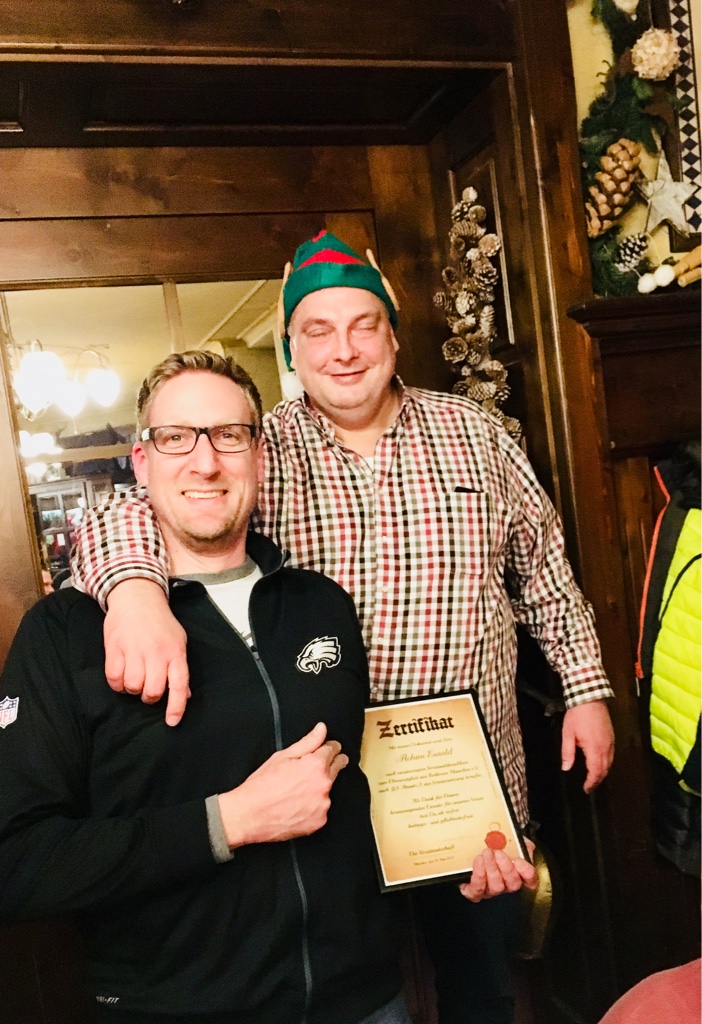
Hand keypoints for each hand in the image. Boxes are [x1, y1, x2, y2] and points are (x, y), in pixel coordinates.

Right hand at [104, 579, 189, 726]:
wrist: (137, 597)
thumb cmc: (160, 622)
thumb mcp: (178, 641)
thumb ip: (180, 668)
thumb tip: (185, 694)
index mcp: (175, 652)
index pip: (179, 685)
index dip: (176, 707)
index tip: (171, 722)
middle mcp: (156, 653)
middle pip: (153, 690)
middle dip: (150, 697)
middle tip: (148, 689)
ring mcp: (134, 650)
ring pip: (133, 686)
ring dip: (132, 689)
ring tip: (134, 679)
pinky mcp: (115, 648)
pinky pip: (114, 678)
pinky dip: (117, 683)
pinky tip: (121, 675)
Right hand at [218, 723, 348, 847]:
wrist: (250, 815)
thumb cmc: (262, 785)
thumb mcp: (283, 756)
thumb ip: (307, 742)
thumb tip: (321, 729)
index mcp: (316, 765)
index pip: (334, 749)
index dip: (329, 746)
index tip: (328, 748)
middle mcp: (324, 785)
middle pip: (337, 767)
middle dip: (330, 763)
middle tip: (314, 767)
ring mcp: (323, 805)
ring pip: (329, 789)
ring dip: (320, 787)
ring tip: (298, 790)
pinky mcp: (320, 821)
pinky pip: (322, 808)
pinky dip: (314, 805)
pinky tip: (298, 804)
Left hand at [459, 839, 537, 902]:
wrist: (470, 847)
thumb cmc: (492, 844)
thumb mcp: (508, 838)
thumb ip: (518, 841)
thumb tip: (525, 845)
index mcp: (518, 872)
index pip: (531, 880)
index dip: (527, 873)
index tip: (520, 861)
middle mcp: (506, 884)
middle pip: (513, 883)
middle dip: (506, 867)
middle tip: (498, 852)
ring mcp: (490, 890)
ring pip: (496, 887)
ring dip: (492, 868)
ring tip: (486, 853)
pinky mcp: (474, 891)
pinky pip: (478, 890)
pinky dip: (479, 876)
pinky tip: (478, 861)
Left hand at [561, 700, 613, 792]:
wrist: (590, 698)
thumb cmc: (578, 714)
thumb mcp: (567, 734)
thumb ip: (567, 753)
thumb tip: (566, 767)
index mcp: (594, 748)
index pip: (595, 772)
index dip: (591, 783)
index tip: (586, 789)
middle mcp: (605, 747)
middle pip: (604, 770)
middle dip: (597, 780)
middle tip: (590, 786)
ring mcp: (610, 742)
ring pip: (609, 763)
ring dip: (602, 772)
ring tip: (594, 778)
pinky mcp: (612, 736)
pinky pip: (611, 755)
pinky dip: (606, 763)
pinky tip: (600, 763)